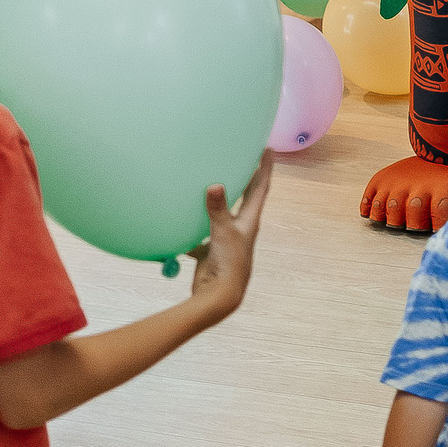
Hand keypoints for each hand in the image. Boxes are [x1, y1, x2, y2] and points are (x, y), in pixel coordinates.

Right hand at [185, 158, 272, 325]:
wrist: (219, 297)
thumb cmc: (229, 265)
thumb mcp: (223, 233)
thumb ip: (218, 209)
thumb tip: (215, 185)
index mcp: (250, 221)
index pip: (260, 188)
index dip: (265, 168)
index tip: (269, 149)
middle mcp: (240, 228)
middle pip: (244, 197)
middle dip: (244, 178)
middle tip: (241, 158)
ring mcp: (225, 239)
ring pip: (220, 214)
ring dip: (215, 202)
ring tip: (207, 182)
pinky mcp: (211, 250)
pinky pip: (199, 233)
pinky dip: (190, 228)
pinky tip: (178, 220)